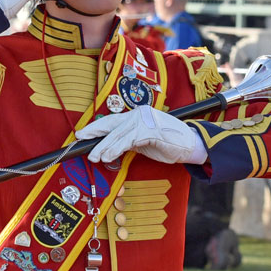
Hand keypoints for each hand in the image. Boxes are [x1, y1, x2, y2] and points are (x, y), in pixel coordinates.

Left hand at [79, 105, 206, 164]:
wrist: (190, 145)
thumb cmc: (168, 144)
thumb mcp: (143, 142)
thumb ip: (128, 141)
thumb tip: (109, 147)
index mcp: (137, 115)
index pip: (112, 120)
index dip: (96, 127)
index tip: (82, 134)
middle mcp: (139, 114)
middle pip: (112, 123)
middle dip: (94, 132)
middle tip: (80, 140)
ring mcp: (145, 120)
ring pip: (118, 134)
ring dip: (104, 146)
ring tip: (95, 156)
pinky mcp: (150, 130)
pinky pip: (129, 140)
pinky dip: (117, 149)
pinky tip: (108, 156)